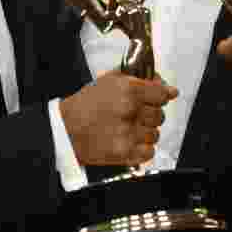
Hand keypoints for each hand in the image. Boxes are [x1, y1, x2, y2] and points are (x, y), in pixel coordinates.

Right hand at [60, 70, 177, 166]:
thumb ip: (138, 78)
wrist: (66, 130)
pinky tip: (130, 141)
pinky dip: (142, 148)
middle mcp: (130, 111)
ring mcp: (128, 134)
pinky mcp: (125, 153)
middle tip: (137, 114)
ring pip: (155, 134)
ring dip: (146, 132)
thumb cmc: (85, 105)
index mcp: (128, 90)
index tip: (160, 97)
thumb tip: (165, 86)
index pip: (162, 94)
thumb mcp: (108, 80)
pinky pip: (149, 151)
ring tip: (129, 128)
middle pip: (160, 115)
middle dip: (151, 114)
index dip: (161, 96)